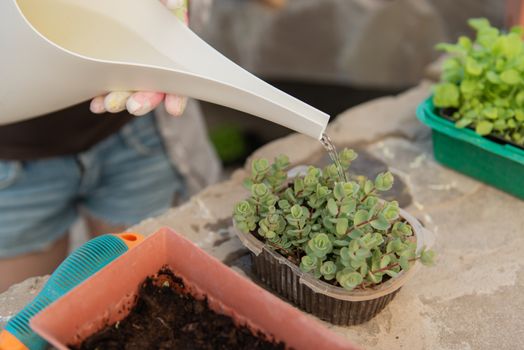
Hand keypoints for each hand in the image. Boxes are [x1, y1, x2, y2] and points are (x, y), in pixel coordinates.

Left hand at [90, 0, 188, 116]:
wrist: (132, 2)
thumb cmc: (150, 0)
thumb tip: (174, 5)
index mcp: (172, 41)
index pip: (180, 74)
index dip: (178, 94)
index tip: (174, 109)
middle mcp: (155, 57)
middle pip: (154, 85)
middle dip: (145, 100)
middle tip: (134, 106)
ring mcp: (133, 60)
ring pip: (131, 87)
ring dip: (121, 100)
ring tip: (109, 105)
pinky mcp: (111, 59)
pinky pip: (110, 80)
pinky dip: (103, 93)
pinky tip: (96, 103)